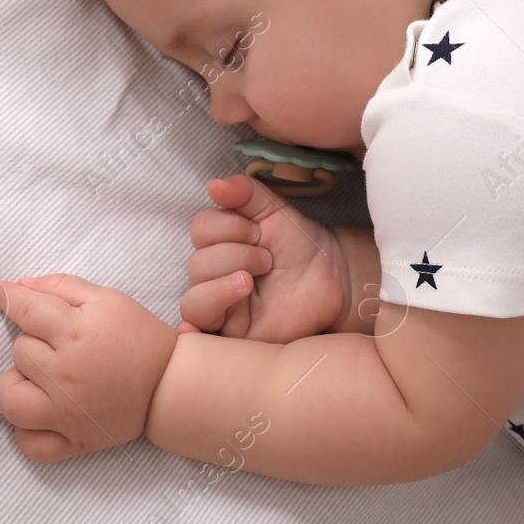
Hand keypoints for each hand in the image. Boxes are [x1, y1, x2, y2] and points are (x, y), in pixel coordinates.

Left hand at [0, 274, 176, 463]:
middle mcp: (68, 375)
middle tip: (55, 343)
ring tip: (38, 378)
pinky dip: (27, 431)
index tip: (1, 292)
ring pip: (11, 399)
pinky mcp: (75, 442)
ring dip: (18, 384)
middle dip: (31, 341)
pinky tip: (41, 411)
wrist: (171, 384)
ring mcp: (68, 414)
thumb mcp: (108, 299)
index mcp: (78, 334)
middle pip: (19, 352)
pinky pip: (30, 444)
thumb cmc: (139, 337)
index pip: (25, 310)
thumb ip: (61, 287)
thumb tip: (18, 285)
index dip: (8, 297)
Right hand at [179, 173, 350, 343]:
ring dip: (223, 286)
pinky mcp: (233, 336)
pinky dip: (190, 333)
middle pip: (198, 265)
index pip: (201, 230)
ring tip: (252, 282)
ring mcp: (221, 308)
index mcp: (218, 244)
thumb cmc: (300, 244)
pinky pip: (200, 338)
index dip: (230, 226)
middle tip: (268, 260)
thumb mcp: (273, 209)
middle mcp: (213, 276)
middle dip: (237, 256)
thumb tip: (214, 185)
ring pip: (193, 302)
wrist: (333, 276)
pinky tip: (192, 329)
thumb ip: (245, 192)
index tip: (260, 232)